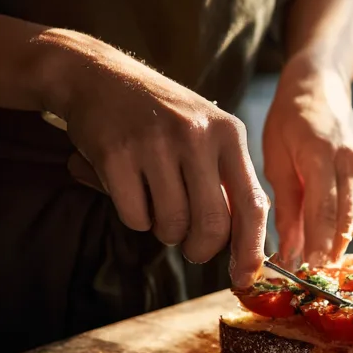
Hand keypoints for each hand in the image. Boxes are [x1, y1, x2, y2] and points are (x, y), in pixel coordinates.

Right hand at [47, 32, 268, 287]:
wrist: (100, 76)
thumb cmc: (162, 117)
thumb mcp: (208, 135)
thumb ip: (228, 181)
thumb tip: (248, 247)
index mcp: (229, 134)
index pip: (252, 204)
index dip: (250, 248)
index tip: (245, 276)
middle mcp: (197, 135)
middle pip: (211, 225)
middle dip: (200, 248)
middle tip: (190, 247)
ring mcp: (156, 143)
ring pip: (171, 225)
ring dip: (163, 229)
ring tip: (156, 201)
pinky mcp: (116, 154)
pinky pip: (134, 217)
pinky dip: (133, 216)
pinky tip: (129, 188)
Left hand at [262, 53, 352, 265]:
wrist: (320, 85)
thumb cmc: (289, 117)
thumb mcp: (276, 156)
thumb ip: (285, 202)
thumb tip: (287, 246)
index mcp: (320, 155)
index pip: (322, 210)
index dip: (316, 244)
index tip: (305, 269)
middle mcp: (348, 161)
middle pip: (344, 218)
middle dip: (330, 250)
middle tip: (315, 277)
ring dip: (340, 242)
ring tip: (322, 265)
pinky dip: (348, 226)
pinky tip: (333, 241)